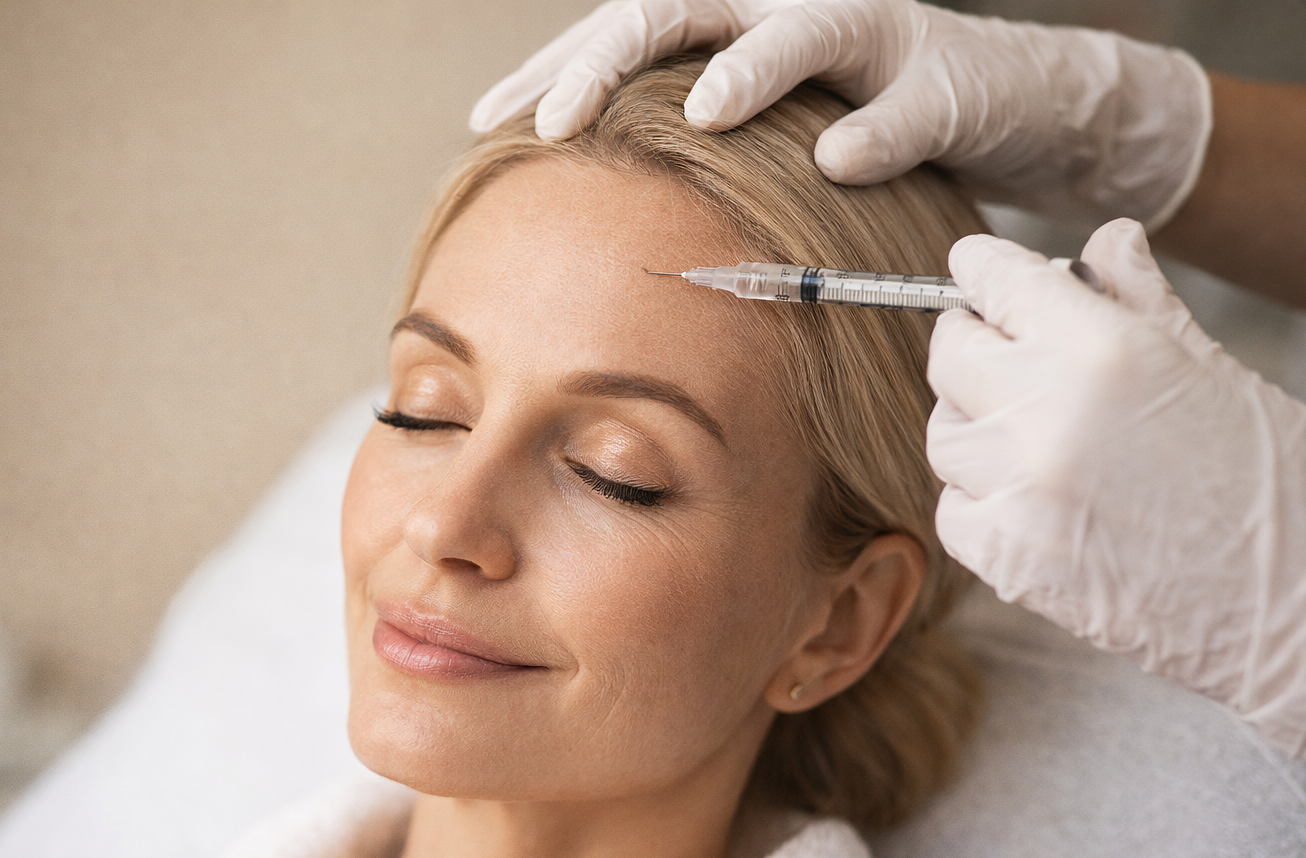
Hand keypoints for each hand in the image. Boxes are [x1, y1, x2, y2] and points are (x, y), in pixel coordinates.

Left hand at [471, 0, 1210, 227]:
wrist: (1001, 102)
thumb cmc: (854, 124)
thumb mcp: (756, 140)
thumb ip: (685, 154)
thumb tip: (589, 207)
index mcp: (725, 29)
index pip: (619, 34)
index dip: (550, 72)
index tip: (486, 124)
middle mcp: (782, 11)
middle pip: (680, 10)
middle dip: (610, 60)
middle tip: (554, 121)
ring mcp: (868, 37)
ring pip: (803, 31)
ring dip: (751, 69)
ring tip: (700, 114)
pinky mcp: (944, 80)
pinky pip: (909, 106)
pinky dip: (877, 133)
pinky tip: (841, 162)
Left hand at [927, 219, 1305, 757]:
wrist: (1295, 602)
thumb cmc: (1267, 479)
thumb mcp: (1212, 368)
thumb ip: (1138, 298)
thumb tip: (1104, 239)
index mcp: (1101, 348)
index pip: (991, 279)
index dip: (984, 273)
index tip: (982, 276)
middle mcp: (1045, 412)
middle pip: (950, 354)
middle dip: (976, 348)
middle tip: (1012, 362)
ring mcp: (1019, 488)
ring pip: (946, 433)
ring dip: (980, 430)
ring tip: (1043, 444)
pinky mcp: (1006, 557)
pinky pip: (953, 508)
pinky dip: (982, 503)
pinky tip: (1038, 504)